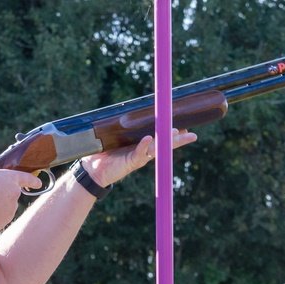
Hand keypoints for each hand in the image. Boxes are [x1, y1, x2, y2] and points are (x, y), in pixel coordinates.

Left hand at [79, 128, 198, 188]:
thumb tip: (128, 112)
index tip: (184, 128)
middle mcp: (143, 152)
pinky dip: (144, 146)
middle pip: (164, 145)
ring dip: (165, 141)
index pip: (160, 138)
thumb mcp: (116, 138)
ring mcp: (138, 157)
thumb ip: (124, 129)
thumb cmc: (105, 153)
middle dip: (178, 140)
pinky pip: (139, 153)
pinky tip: (149, 139)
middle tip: (191, 135)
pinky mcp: (130, 162)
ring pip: (156, 149)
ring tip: (176, 133)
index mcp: (142, 144)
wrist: (93, 170)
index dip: (171, 133)